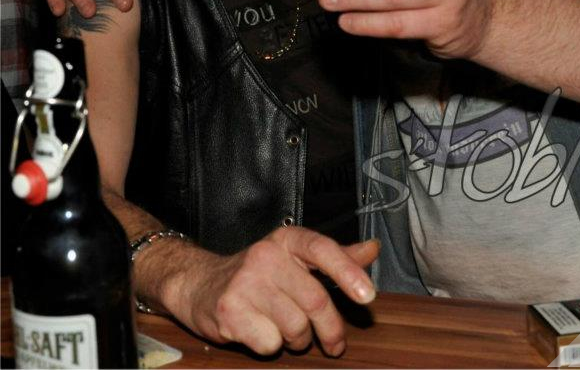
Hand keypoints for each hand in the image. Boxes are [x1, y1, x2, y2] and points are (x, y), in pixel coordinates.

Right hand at [162, 228, 379, 355]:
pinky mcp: (229, 311)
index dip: (349, 273)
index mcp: (287, 239)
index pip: (324, 250)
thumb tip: (373, 249)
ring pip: (295, 326)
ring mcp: (245, 283)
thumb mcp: (296, 259)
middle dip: (331, 329)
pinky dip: (272, 346)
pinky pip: (270, 343)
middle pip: (315, 300)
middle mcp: (266, 255)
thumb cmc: (259, 274)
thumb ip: (336, 257)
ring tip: (286, 329)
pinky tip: (260, 332)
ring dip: (299, 339)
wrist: (200, 284)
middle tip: (335, 344)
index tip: (369, 296)